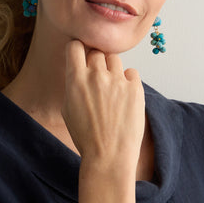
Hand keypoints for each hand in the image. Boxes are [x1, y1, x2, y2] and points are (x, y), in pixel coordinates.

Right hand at [62, 40, 144, 169]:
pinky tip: (124, 97)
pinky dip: (128, 81)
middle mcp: (96, 75)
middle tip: (98, 81)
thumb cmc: (86, 137)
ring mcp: (117, 80)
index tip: (81, 58)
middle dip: (96, 63)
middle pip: (96, 52)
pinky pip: (131, 72)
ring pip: (114, 59)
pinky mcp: (135, 88)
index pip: (75, 46)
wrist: (109, 156)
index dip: (78, 51)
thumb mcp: (68, 110)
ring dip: (112, 70)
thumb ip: (72, 85)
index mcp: (75, 79)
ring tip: (112, 91)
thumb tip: (78, 70)